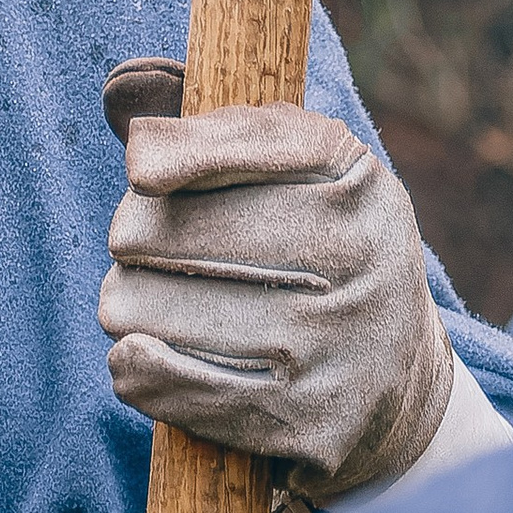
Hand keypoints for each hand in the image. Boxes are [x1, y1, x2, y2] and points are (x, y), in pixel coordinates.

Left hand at [100, 102, 453, 497]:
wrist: (393, 376)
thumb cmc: (316, 246)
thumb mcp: (291, 170)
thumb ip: (205, 128)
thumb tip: (119, 89)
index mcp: (354, 180)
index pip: (236, 150)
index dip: (169, 159)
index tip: (143, 174)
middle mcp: (359, 258)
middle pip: (164, 233)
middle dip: (133, 238)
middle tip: (144, 248)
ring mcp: (336, 346)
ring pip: (150, 311)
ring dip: (127, 305)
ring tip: (148, 301)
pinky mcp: (307, 422)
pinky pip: (168, 386)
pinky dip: (134, 366)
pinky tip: (138, 353)